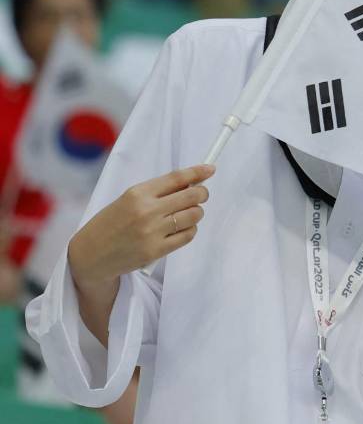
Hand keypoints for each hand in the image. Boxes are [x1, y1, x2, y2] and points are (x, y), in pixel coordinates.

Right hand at [68, 164, 214, 341]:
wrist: (90, 254)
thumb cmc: (111, 223)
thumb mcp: (128, 199)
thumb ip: (156, 192)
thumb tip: (191, 183)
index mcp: (137, 193)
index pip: (176, 178)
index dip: (197, 172)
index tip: (210, 169)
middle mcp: (146, 211)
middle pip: (192, 196)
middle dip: (202, 194)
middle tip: (201, 195)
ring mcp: (152, 231)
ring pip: (194, 215)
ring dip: (196, 213)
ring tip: (187, 214)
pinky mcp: (156, 250)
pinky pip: (188, 235)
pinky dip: (190, 230)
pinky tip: (181, 228)